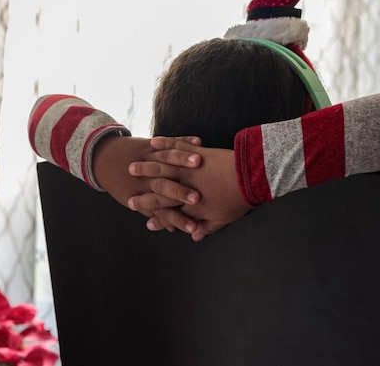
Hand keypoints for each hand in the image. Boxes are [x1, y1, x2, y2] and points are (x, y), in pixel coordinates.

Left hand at [93, 135, 199, 223]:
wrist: (102, 159)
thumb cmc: (122, 184)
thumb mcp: (136, 201)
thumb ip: (157, 215)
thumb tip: (173, 230)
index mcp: (144, 196)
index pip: (165, 212)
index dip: (179, 219)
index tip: (192, 227)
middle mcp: (148, 179)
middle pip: (168, 187)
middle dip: (183, 192)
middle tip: (197, 198)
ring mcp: (150, 160)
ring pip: (169, 160)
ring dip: (184, 160)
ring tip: (198, 161)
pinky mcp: (151, 146)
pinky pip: (171, 143)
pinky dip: (183, 141)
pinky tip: (197, 141)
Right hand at [128, 137, 251, 240]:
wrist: (252, 177)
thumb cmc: (240, 200)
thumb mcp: (224, 218)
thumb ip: (207, 227)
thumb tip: (195, 236)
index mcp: (190, 204)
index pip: (163, 207)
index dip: (147, 206)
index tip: (133, 205)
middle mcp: (185, 185)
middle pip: (157, 184)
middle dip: (140, 181)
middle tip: (127, 179)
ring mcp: (190, 168)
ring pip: (163, 165)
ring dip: (146, 164)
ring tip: (134, 163)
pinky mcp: (197, 152)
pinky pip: (178, 147)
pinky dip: (166, 144)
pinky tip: (155, 143)